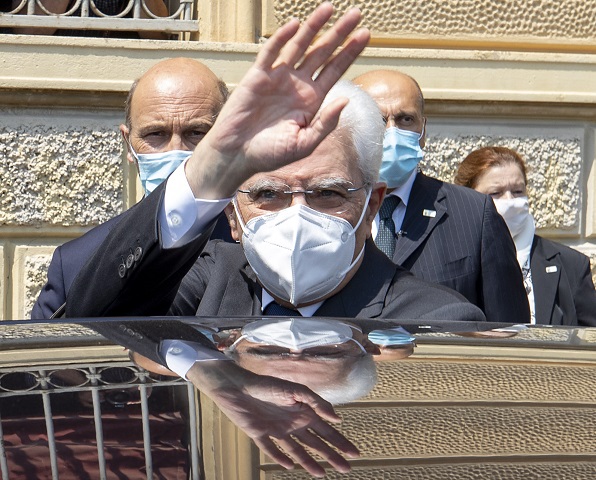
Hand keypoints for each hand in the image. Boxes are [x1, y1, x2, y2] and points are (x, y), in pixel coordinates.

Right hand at [186, 2, 370, 197]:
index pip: (335, 70)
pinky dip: (282, 39)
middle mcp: (298, 85)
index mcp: (312, 100)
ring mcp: (279, 78)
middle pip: (322, 53)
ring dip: (313, 27)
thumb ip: (326, 123)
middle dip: (339, 33)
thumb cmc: (271, 154)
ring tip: (329, 8)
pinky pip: (271, 53)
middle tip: (356, 14)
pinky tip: (295, 26)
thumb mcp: (305, 143)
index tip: (365, 35)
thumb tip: (345, 100)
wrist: (239, 154)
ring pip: (299, 46)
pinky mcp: (258, 76)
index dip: (349, 52)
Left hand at [187, 361, 358, 476]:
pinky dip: (280, 458)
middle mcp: (293, 422)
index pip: (326, 431)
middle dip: (332, 456)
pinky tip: (290, 466)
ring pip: (297, 450)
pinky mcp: (260, 435)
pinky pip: (272, 450)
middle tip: (346, 469)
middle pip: (316, 444)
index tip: (355, 454)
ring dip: (309, 462)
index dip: (340, 442)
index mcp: (304, 411)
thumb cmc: (268, 384)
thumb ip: (316, 403)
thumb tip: (337, 419)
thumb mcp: (295, 390)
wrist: (237, 386)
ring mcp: (277, 430)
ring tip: (322, 474)